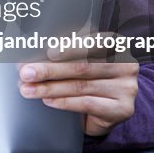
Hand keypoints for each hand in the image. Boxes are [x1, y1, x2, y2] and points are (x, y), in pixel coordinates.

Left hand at [17, 37, 138, 136]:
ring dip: (50, 88)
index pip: (94, 42)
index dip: (71, 46)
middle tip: (26, 73)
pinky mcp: (123, 109)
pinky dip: (64, 102)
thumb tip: (31, 55)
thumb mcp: (81, 60)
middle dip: (49, 70)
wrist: (107, 109)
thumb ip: (65, 52)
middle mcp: (126, 65)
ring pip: (81, 86)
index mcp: (116, 45)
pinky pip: (88, 104)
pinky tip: (47, 100)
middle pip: (82, 67)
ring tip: (28, 89)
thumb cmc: (89, 78)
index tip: (49, 52)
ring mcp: (127, 88)